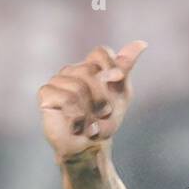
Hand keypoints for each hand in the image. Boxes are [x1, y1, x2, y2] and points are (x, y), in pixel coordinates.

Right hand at [38, 41, 146, 161]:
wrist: (91, 145)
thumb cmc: (105, 121)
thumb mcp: (121, 93)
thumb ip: (126, 67)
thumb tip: (142, 43)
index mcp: (90, 66)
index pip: (102, 52)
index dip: (113, 67)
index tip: (117, 81)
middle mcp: (72, 70)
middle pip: (92, 71)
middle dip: (103, 98)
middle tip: (101, 112)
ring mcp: (57, 80)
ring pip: (80, 87)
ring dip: (91, 111)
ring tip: (89, 120)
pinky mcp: (46, 93)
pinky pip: (68, 99)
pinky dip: (79, 116)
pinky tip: (77, 124)